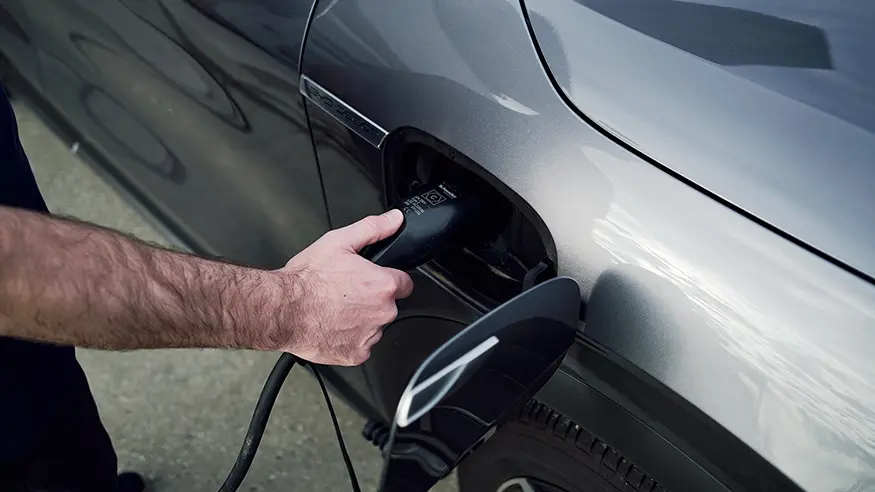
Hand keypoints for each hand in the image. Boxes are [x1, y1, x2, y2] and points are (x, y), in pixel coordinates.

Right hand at [267, 210, 413, 365]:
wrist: (283, 309)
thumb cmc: (307, 279)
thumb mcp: (340, 242)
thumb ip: (373, 229)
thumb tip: (394, 220)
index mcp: (383, 285)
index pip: (404, 283)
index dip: (388, 279)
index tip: (372, 281)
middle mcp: (382, 312)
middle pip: (388, 306)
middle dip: (372, 300)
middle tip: (346, 293)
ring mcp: (370, 335)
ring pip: (375, 326)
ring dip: (361, 319)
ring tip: (336, 309)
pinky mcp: (357, 354)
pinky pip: (361, 345)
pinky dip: (350, 338)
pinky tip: (333, 325)